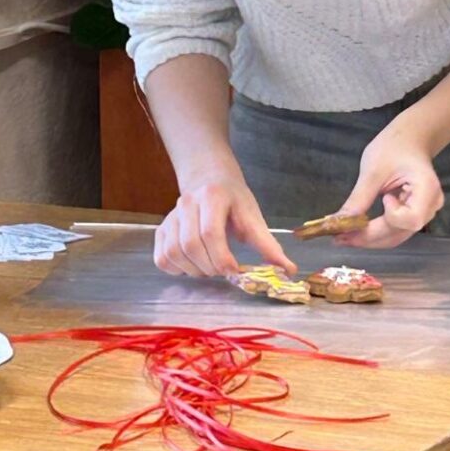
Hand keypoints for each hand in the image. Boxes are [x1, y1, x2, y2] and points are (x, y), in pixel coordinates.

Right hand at [154, 165, 295, 278]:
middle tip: (224, 271)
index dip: (222, 257)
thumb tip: (288, 270)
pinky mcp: (161, 229)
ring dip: (193, 270)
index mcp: (213, 197)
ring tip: (210, 268)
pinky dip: (176, 269)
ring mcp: (171, 217)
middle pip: (191, 245)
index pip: (211, 232)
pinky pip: (161, 257)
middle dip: (210, 267)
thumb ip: (267, 245)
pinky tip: (193, 266)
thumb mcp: (253, 216)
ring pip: (173, 253)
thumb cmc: (234, 199)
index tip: (235, 271)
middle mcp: (187, 204)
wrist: (209, 178)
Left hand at [335, 118, 444, 249]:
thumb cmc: (394, 147)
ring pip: (396, 237)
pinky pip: (394, 231)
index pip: (411, 218)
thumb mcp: (373, 169)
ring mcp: (423, 213)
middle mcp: (430, 206)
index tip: (381, 198)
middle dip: (370, 237)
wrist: (408, 141)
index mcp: (427, 189)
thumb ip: (360, 198)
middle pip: (400, 232)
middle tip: (339, 237)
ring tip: (343, 237)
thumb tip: (340, 222)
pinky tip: (355, 232)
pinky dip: (375, 234)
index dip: (391, 217)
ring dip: (369, 239)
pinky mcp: (412, 216)